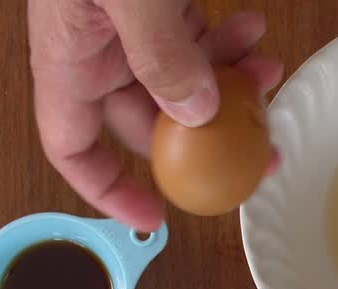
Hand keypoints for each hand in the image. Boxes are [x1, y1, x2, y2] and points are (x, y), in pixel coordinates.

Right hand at [28, 0, 283, 230]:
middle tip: (261, 146)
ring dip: (231, 84)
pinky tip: (254, 31)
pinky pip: (194, 39)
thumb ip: (160, 53)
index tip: (156, 218)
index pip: (73, 148)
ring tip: (268, 69)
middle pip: (150, 122)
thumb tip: (198, 114)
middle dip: (208, 137)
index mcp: (69, 61)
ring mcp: (126, 30)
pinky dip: (227, 43)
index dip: (110, 191)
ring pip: (184, 82)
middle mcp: (96, 52)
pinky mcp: (154, 4)